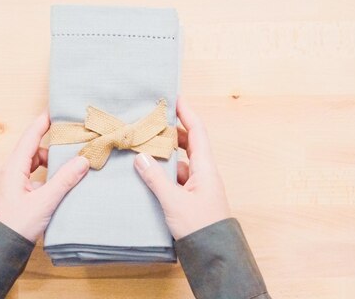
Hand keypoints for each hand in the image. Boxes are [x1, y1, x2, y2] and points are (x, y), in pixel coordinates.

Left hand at [0, 111, 89, 241]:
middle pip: (36, 150)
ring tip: (73, 169)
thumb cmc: (13, 226)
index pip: (31, 136)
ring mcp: (15, 186)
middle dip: (55, 147)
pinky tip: (63, 188)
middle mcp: (12, 173)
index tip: (56, 110)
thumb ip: (64, 180)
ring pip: (37, 167)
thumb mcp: (43, 202)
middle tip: (75, 144)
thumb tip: (82, 160)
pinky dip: (50, 180)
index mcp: (14, 168)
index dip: (44, 122)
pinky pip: (36, 180)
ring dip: (53, 166)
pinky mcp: (19, 198)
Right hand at [133, 97, 230, 239]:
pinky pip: (177, 180)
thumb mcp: (174, 201)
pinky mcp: (191, 200)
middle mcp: (203, 174)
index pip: (197, 132)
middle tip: (153, 123)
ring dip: (165, 156)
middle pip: (189, 145)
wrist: (213, 256)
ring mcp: (198, 188)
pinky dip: (164, 174)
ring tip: (144, 148)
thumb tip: (141, 157)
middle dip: (172, 133)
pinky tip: (148, 176)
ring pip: (181, 163)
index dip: (187, 114)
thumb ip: (156, 179)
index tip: (175, 99)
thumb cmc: (200, 227)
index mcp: (205, 169)